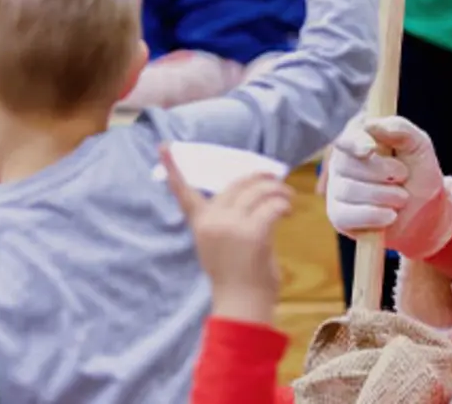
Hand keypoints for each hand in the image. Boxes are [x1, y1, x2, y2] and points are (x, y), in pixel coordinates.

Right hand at [162, 145, 291, 324]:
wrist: (242, 305)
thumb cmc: (237, 276)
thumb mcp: (222, 243)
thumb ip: (229, 218)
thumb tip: (254, 192)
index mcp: (200, 223)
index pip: (182, 191)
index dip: (173, 167)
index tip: (163, 146)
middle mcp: (212, 221)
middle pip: (238, 183)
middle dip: (261, 179)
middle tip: (278, 184)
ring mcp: (231, 226)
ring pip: (259, 192)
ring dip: (279, 191)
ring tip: (288, 200)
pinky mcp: (253, 233)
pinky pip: (272, 206)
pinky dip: (284, 205)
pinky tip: (288, 211)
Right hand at [325, 115, 451, 260]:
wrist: (426, 213)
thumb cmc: (418, 174)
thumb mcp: (419, 146)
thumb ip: (400, 129)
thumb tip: (371, 125)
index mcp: (359, 137)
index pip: (346, 137)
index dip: (354, 142)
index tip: (369, 149)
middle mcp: (341, 161)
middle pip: (348, 164)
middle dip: (384, 172)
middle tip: (403, 176)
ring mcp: (336, 188)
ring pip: (349, 190)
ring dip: (385, 196)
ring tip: (401, 198)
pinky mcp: (337, 215)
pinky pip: (346, 215)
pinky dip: (374, 216)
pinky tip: (390, 215)